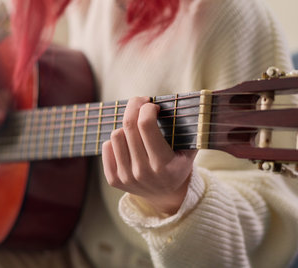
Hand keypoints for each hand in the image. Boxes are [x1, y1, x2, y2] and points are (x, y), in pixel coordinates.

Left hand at [102, 97, 197, 214]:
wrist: (165, 194)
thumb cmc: (177, 164)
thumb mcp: (189, 150)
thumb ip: (191, 130)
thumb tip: (191, 106)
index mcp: (163, 165)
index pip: (146, 125)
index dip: (147, 108)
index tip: (152, 105)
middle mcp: (143, 172)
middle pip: (129, 126)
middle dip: (135, 106)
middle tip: (142, 103)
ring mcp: (126, 177)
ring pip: (116, 135)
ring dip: (126, 127)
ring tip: (137, 130)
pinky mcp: (113, 180)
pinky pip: (106, 147)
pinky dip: (116, 141)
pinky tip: (128, 144)